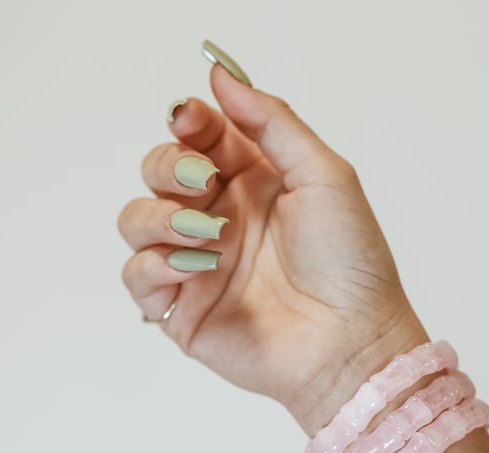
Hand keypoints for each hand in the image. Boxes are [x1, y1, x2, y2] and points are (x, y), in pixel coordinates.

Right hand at [118, 64, 426, 433]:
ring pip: (137, 218)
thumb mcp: (323, 175)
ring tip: (208, 235)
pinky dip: (153, 263)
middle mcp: (219, 216)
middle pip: (158, 170)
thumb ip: (272, 122)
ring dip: (160, 216)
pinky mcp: (181, 308)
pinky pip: (136, 274)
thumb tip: (222, 75)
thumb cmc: (351, 262)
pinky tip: (194, 267)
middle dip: (170, 166)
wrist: (352, 341)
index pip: (199, 135)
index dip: (187, 120)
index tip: (191, 119)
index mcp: (253, 180)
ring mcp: (196, 263)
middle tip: (205, 184)